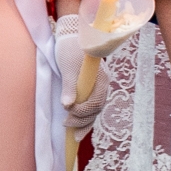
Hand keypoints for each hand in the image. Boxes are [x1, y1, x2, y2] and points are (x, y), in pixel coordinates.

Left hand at [53, 14, 110, 131]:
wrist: (72, 36)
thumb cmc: (69, 49)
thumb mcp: (67, 67)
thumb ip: (69, 86)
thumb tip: (68, 105)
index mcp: (100, 79)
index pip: (95, 102)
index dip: (83, 113)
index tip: (67, 117)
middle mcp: (103, 84)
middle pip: (97, 108)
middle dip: (83, 121)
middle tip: (67, 127)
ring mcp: (98, 86)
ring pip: (95, 109)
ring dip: (85, 122)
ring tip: (74, 134)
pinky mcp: (91, 87)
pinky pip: (92, 105)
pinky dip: (86, 117)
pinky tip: (79, 126)